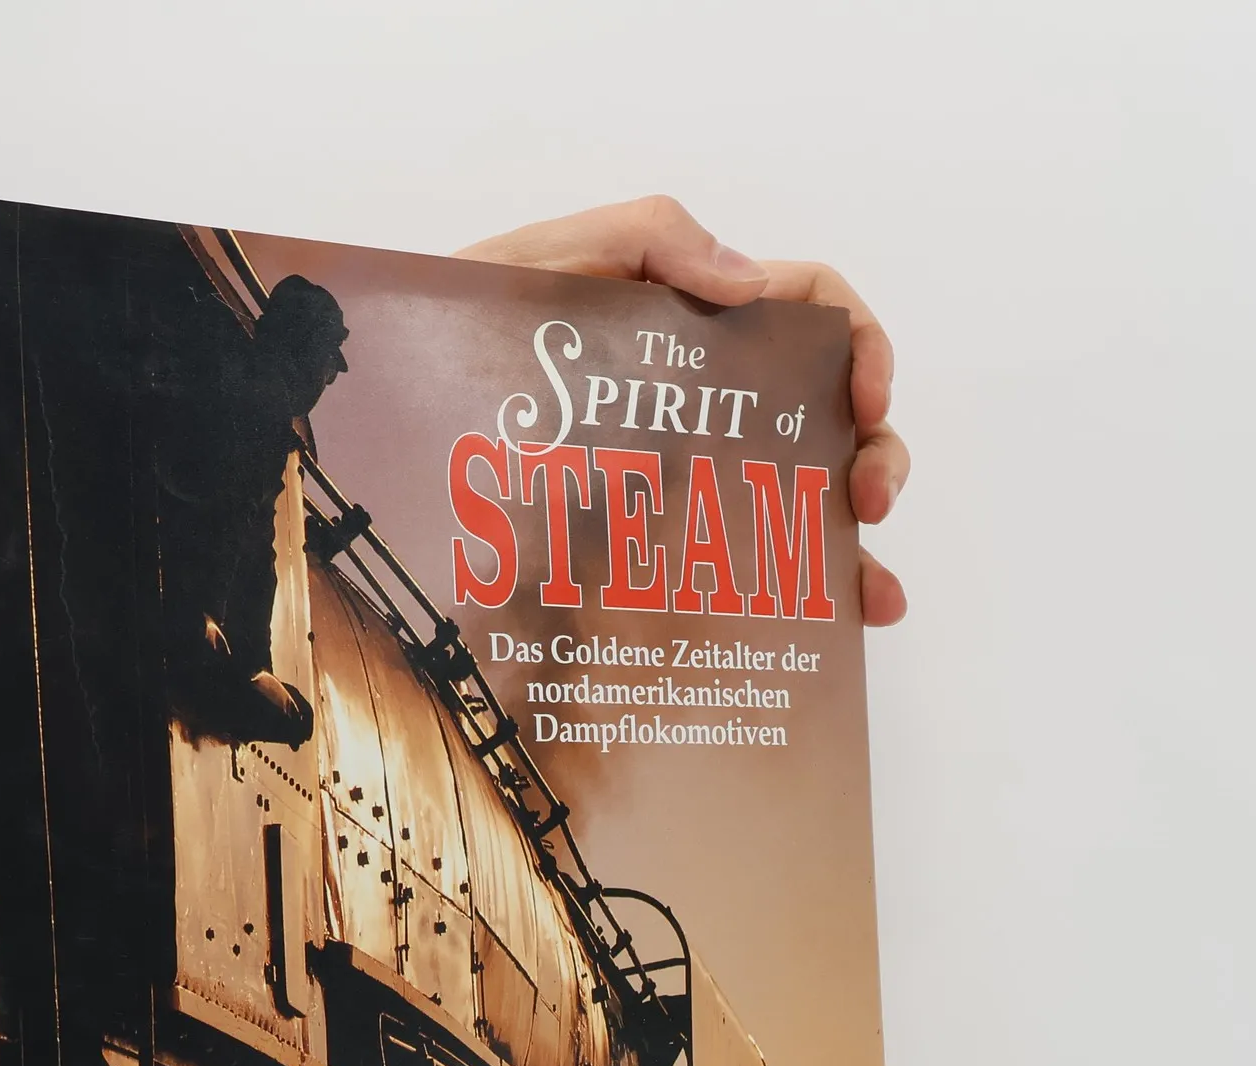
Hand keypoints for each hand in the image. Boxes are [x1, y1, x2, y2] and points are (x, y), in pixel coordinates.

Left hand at [457, 197, 908, 625]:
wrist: (382, 415)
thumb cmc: (457, 327)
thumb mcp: (544, 257)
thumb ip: (647, 239)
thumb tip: (753, 284)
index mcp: (691, 319)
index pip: (812, 311)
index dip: (862, 346)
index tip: (866, 401)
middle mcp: (698, 401)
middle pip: (825, 418)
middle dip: (873, 456)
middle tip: (868, 502)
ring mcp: (673, 475)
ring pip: (790, 505)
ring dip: (849, 548)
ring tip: (869, 595)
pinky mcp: (636, 542)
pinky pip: (721, 573)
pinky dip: (782, 603)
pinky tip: (820, 637)